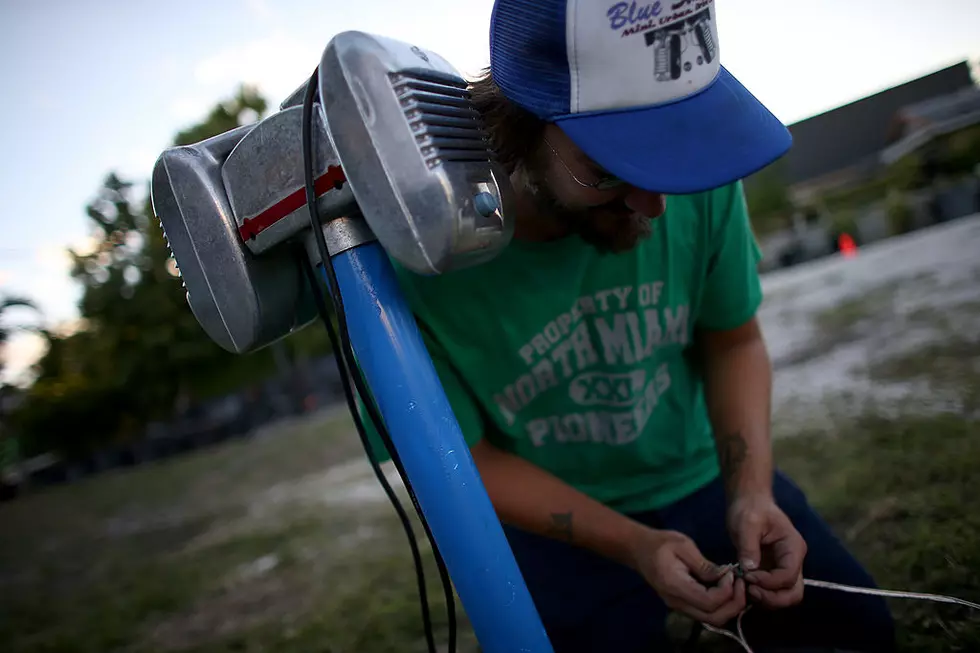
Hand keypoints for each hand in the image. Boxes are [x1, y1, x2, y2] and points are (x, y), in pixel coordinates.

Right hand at [628, 528, 745, 626]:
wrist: (639, 549)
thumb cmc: (660, 543)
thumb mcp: (683, 545)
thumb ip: (704, 565)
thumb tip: (726, 577)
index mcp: (675, 586)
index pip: (708, 602)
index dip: (726, 591)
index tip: (731, 573)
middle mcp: (678, 603)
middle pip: (713, 618)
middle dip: (734, 604)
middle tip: (741, 583)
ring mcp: (680, 606)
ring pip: (712, 619)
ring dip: (729, 606)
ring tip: (735, 585)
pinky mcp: (684, 604)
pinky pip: (707, 612)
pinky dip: (721, 605)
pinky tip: (725, 587)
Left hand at [727, 494, 806, 608]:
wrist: (748, 502)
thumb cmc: (750, 508)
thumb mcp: (747, 523)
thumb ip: (749, 547)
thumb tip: (749, 570)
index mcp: (793, 548)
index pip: (788, 576)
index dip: (769, 582)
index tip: (747, 576)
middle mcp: (794, 561)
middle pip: (793, 593)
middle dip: (772, 598)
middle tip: (749, 591)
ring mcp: (784, 568)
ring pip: (784, 596)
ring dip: (766, 599)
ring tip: (745, 589)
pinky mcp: (772, 572)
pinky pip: (772, 591)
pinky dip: (761, 594)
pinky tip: (744, 587)